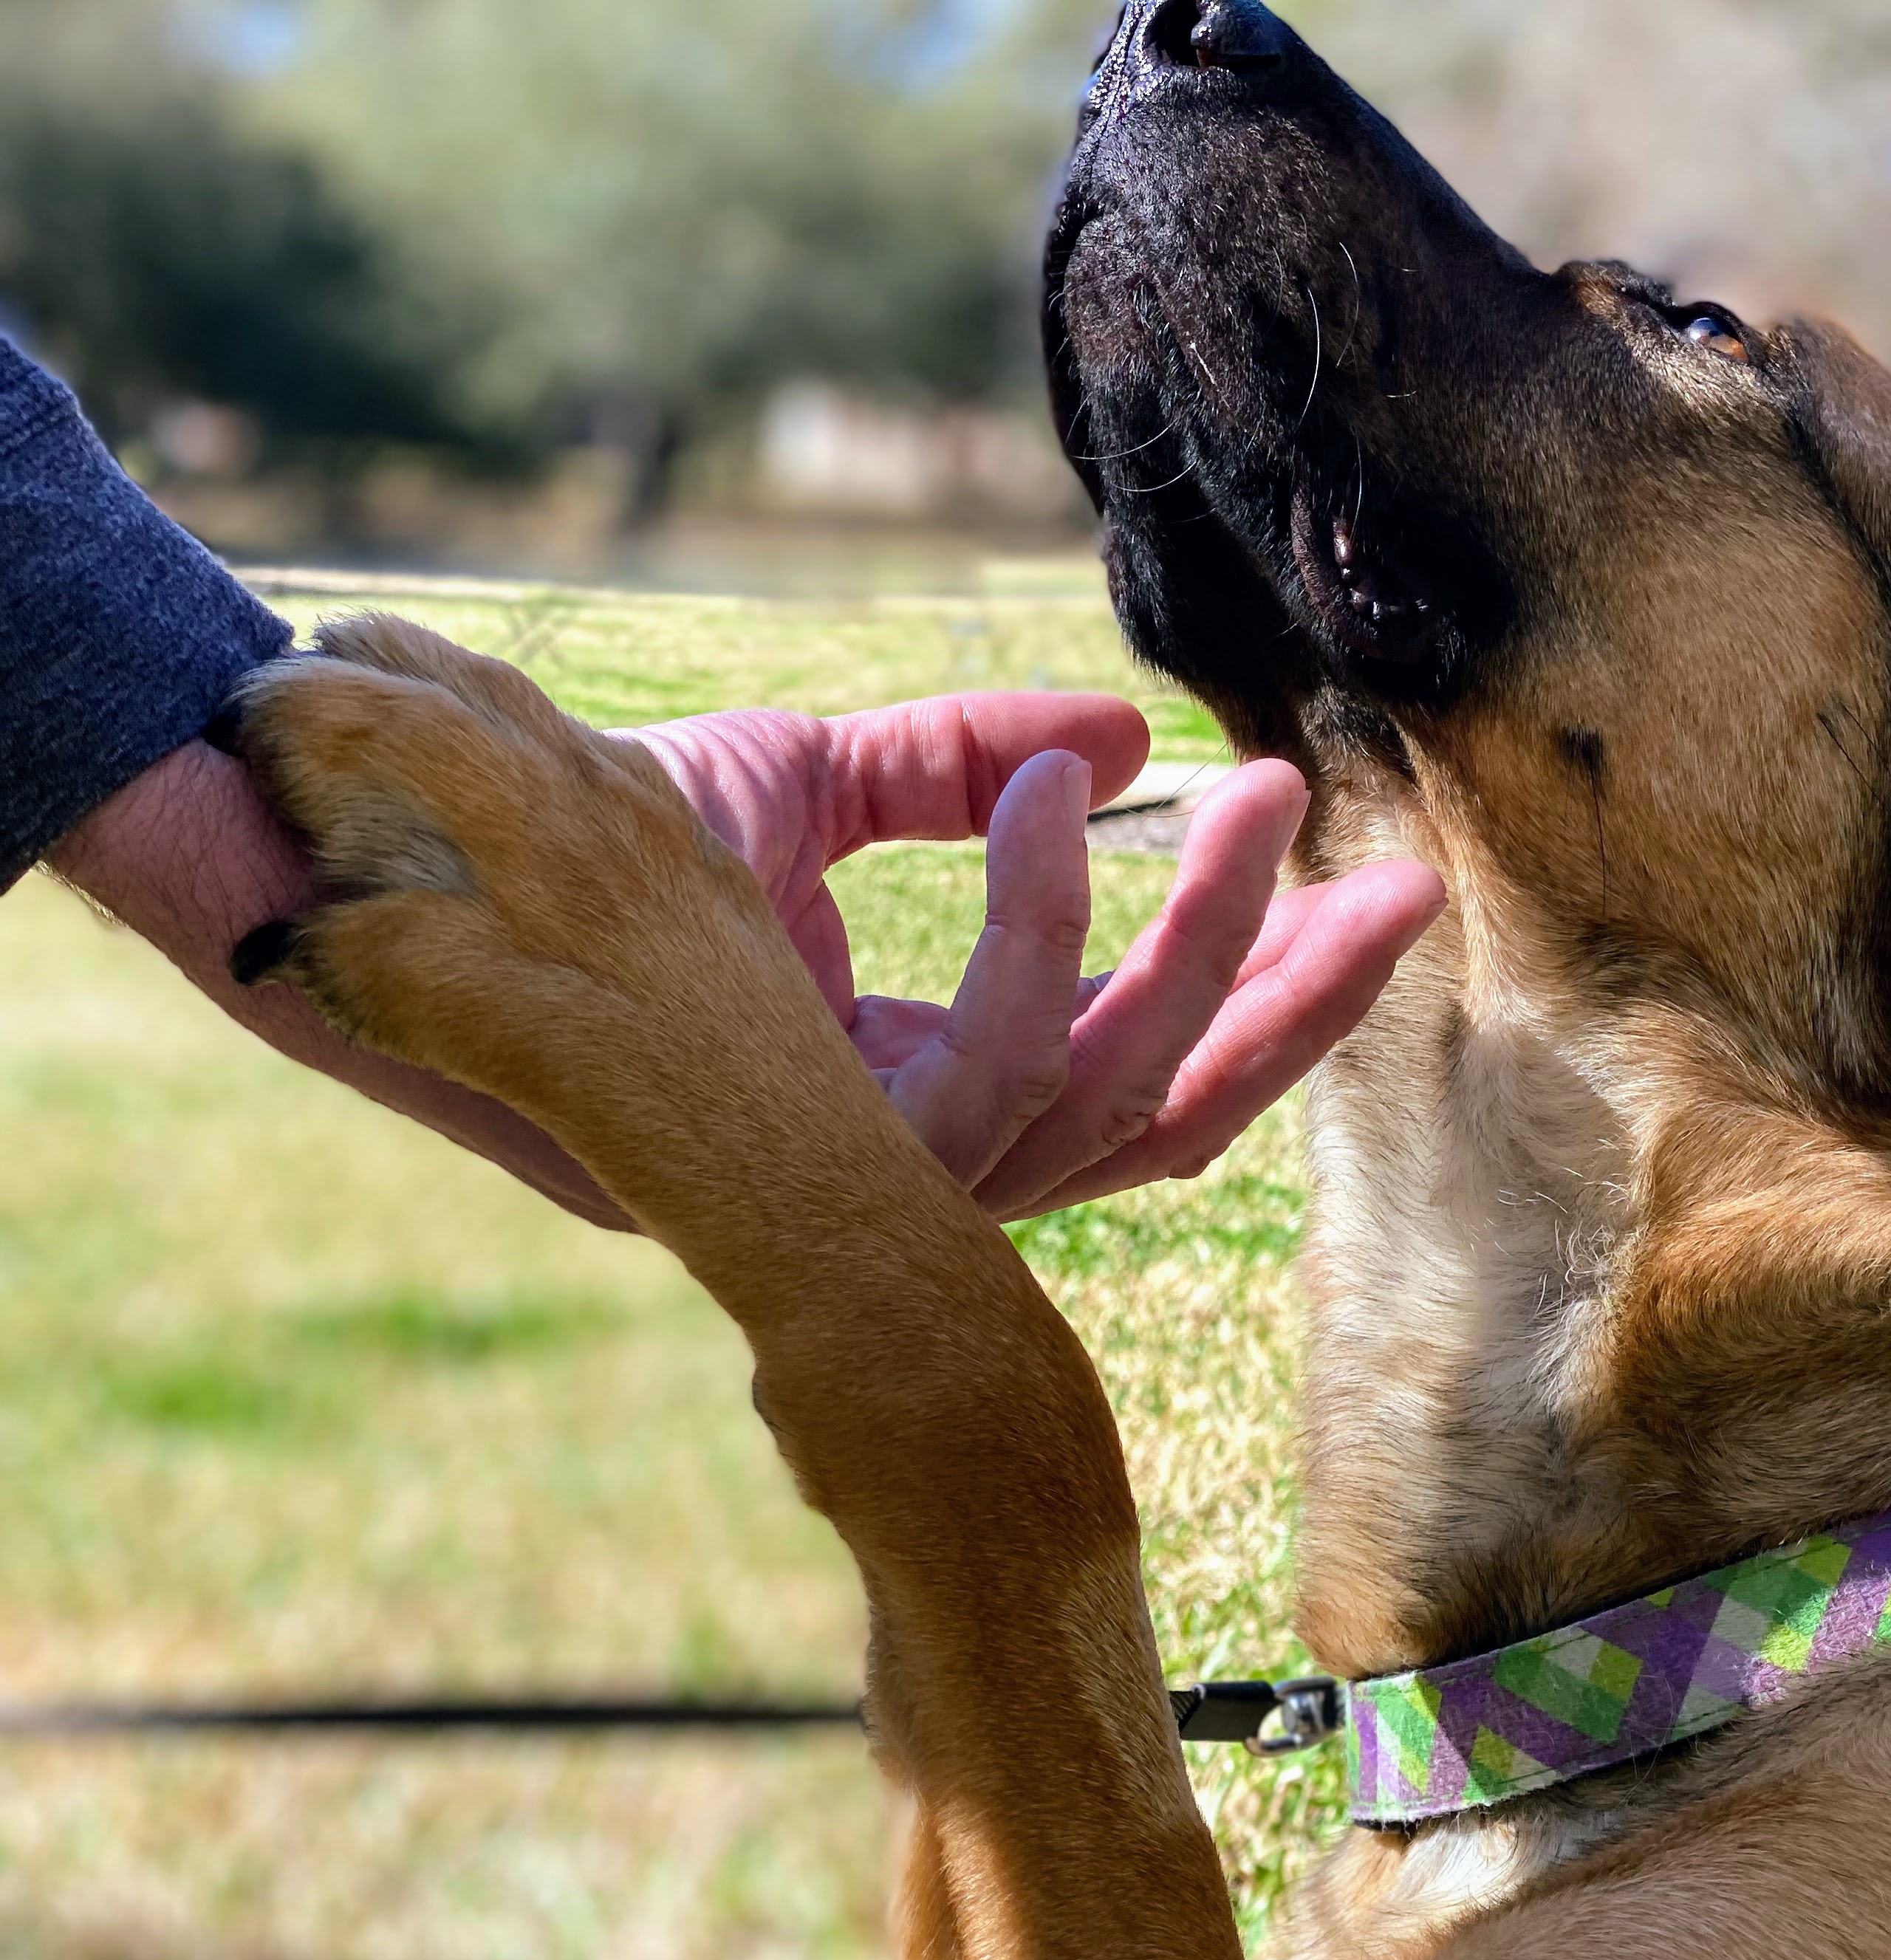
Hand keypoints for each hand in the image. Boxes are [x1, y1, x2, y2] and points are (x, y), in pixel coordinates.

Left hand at [631, 695, 1440, 1218]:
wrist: (389, 853)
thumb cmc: (584, 844)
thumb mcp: (804, 784)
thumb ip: (962, 767)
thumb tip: (1128, 736)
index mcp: (926, 1099)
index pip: (1140, 1083)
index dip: (1264, 995)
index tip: (1357, 874)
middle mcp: (910, 1166)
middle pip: (1160, 1125)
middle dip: (1292, 1004)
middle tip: (1394, 877)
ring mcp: (861, 1186)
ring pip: (1101, 1109)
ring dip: (1205, 949)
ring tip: (1262, 802)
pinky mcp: (800, 1168)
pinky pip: (985, 1075)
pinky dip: (1045, 930)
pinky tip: (1065, 801)